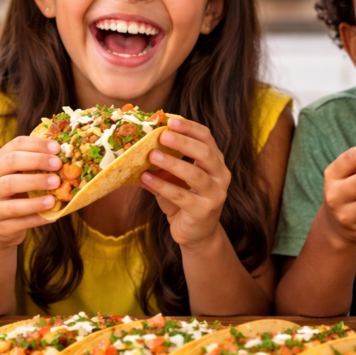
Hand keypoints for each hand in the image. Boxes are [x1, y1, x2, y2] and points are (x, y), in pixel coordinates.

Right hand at [0, 136, 61, 248]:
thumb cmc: (14, 196)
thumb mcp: (19, 178)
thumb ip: (36, 167)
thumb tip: (67, 155)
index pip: (15, 145)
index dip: (36, 144)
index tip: (57, 148)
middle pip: (11, 162)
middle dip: (36, 161)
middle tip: (58, 165)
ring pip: (9, 187)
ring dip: (35, 186)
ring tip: (54, 192)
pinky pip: (18, 219)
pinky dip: (37, 216)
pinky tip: (52, 214)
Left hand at [139, 118, 229, 248]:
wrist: (195, 235)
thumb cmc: (183, 201)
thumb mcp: (172, 179)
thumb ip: (161, 163)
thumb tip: (134, 146)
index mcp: (215, 162)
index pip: (207, 138)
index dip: (190, 127)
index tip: (170, 119)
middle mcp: (220, 176)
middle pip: (205, 153)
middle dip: (184, 142)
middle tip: (162, 135)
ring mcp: (215, 195)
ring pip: (195, 175)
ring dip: (172, 163)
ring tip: (152, 156)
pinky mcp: (204, 212)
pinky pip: (182, 196)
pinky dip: (163, 186)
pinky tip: (146, 179)